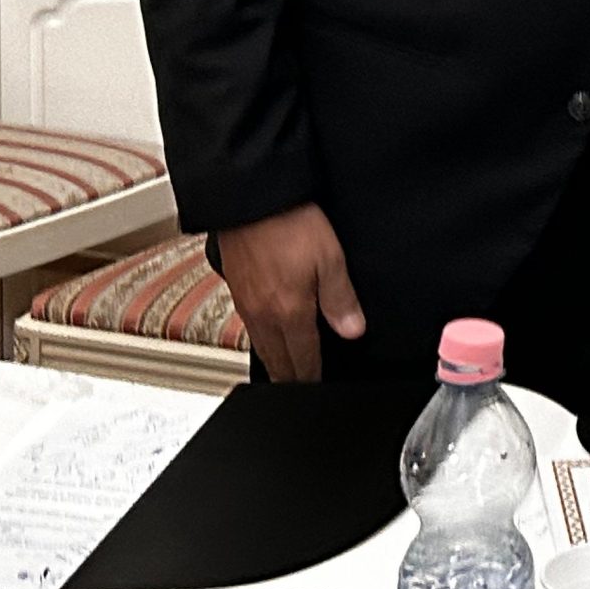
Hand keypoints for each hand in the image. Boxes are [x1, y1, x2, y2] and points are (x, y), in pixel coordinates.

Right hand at [216, 202, 364, 380]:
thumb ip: (341, 299)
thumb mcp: (330, 258)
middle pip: (278, 361)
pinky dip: (261, 340)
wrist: (251, 199)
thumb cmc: (291, 223)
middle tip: (301, 388)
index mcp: (289, 312)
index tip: (317, 388)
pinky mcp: (236, 289)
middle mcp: (263, 314)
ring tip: (286, 371)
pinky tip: (268, 334)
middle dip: (291, 378)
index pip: (303, 359)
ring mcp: (245, 303)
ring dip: (275, 361)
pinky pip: (249, 327)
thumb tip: (353, 330)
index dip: (312, 378)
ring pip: (261, 346)